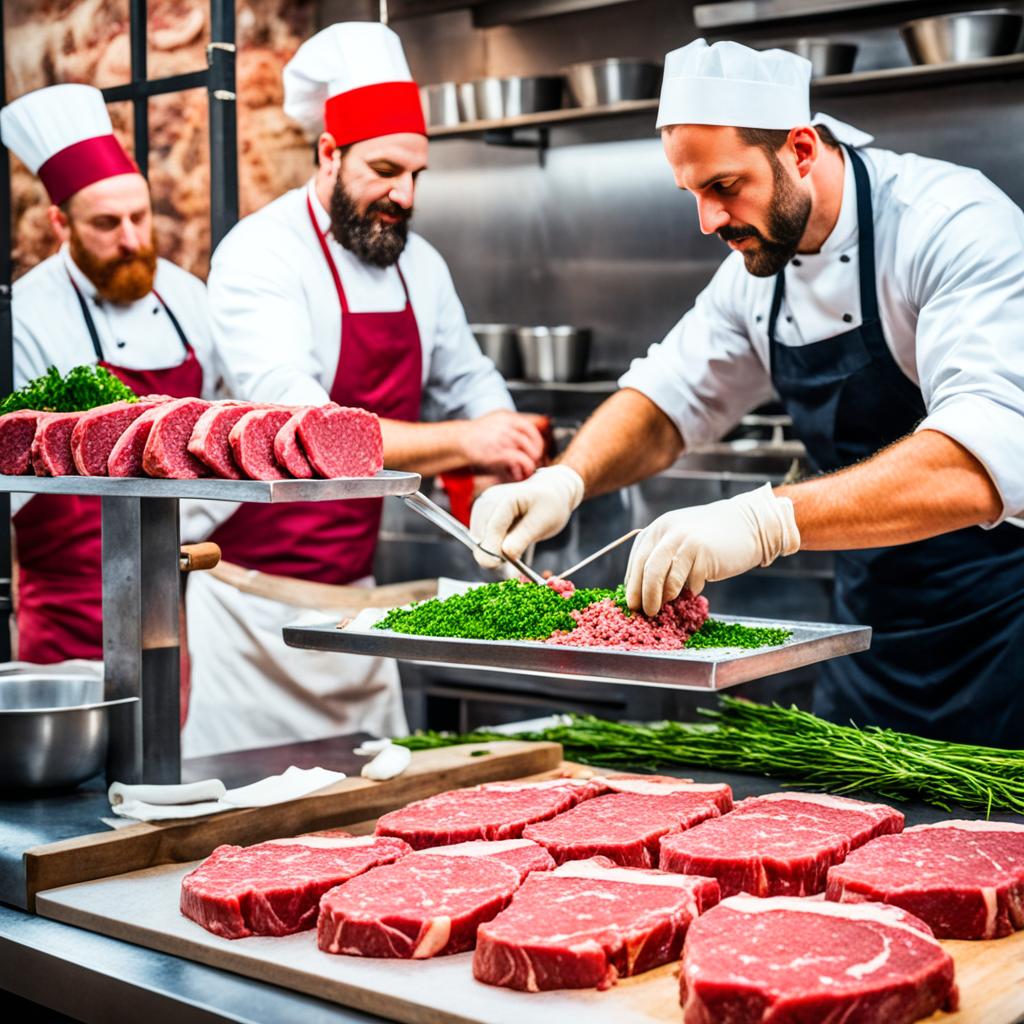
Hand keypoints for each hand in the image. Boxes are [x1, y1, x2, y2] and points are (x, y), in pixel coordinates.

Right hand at [463, 411, 545, 481]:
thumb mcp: (493, 422)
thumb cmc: (474, 435)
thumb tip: (523, 443)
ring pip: (530, 451)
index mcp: (507, 417)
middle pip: (533, 440)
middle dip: (536, 453)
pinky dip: (525, 467)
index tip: (537, 449)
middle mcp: (508, 426)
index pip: (531, 428)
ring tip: (528, 470)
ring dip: (532, 462)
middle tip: (534, 461)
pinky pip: (522, 460)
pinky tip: (520, 474)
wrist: (458, 440)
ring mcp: (505, 438)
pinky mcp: (501, 452)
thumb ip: (509, 428)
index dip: (537, 441)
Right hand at [470, 465, 584, 567]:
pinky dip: (489, 547)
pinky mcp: (480, 514)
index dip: (492, 550)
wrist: (549, 494)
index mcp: (507, 497)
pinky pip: (479, 537)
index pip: (493, 527)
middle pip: (480, 534)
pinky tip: (505, 546)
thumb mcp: (543, 523)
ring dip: (490, 551)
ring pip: (476, 538)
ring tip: (512, 552)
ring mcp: (482, 506)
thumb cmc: (550, 507)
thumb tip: (505, 553)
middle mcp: (488, 499)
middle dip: (492, 553)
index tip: (495, 567)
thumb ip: (523, 538)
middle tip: (511, 564)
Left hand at [625, 483, 799, 615]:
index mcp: (659, 528)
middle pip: (646, 569)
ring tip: (660, 609)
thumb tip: (644, 588)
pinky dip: (689, 591)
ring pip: (663, 577)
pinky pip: (689, 581)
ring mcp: (686, 541)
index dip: (632, 583)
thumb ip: (664, 556)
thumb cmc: (712, 537)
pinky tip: (695, 591)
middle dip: (642, 594)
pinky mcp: (703, 553)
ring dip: (659, 598)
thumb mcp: (681, 537)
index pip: (637, 559)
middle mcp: (668, 532)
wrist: (750, 524)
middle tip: (642, 611)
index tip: (632, 602)